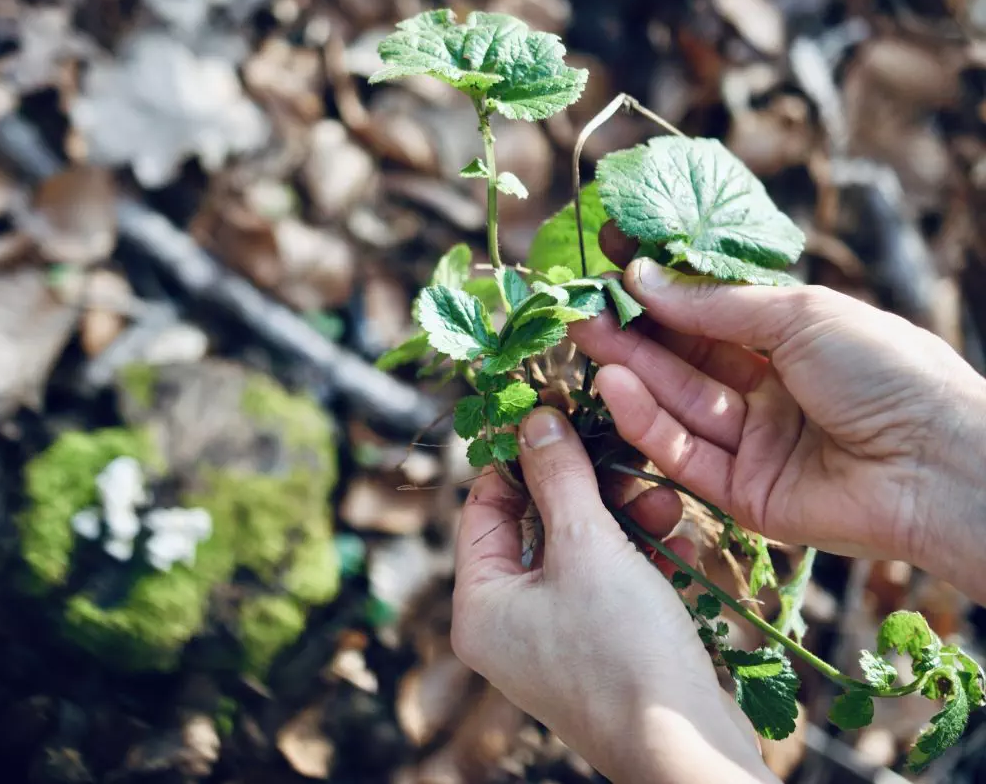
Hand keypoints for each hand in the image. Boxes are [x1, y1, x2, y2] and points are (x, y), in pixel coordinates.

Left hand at [452, 408, 777, 783]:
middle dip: (590, 491)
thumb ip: (559, 477)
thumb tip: (535, 419)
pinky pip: (612, 587)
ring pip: (583, 553)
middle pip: (538, 526)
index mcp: (480, 604)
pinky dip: (643, 561)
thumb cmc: (624, 650)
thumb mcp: (588, 547)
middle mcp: (507, 625)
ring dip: (626, 521)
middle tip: (629, 461)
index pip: (484, 506)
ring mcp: (554, 642)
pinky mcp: (601, 652)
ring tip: (667, 504)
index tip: (561, 417)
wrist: (686, 751)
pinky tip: (681, 544)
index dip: (521, 459)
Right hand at [572, 245, 985, 600]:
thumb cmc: (887, 371)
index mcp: (791, 341)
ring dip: (630, 372)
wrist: (940, 464)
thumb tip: (642, 276)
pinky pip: (685, 454)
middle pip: (684, 360)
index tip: (610, 263)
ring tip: (585, 337)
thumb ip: (714, 305)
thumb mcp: (801, 316)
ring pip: (677, 405)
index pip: (709, 314)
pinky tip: (615, 386)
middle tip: (578, 306)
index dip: (660, 292)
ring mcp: (753, 444)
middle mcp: (767, 391)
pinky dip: (647, 422)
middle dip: (632, 333)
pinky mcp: (741, 494)